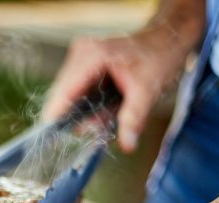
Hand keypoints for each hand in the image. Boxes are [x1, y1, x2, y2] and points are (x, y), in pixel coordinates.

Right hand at [44, 10, 203, 151]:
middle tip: (102, 124)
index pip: (64, 93)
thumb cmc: (159, 59)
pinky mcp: (82, 63)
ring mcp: (80, 56)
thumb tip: (127, 145)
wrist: (166, 41)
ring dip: (83, 111)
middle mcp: (81, 53)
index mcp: (93, 57)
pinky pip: (75, 91)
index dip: (56, 118)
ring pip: (67, 95)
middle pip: (62, 96)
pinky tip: (105, 105)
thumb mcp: (148, 92)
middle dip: (78, 117)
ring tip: (108, 112)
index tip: (52, 140)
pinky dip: (87, 104)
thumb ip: (134, 119)